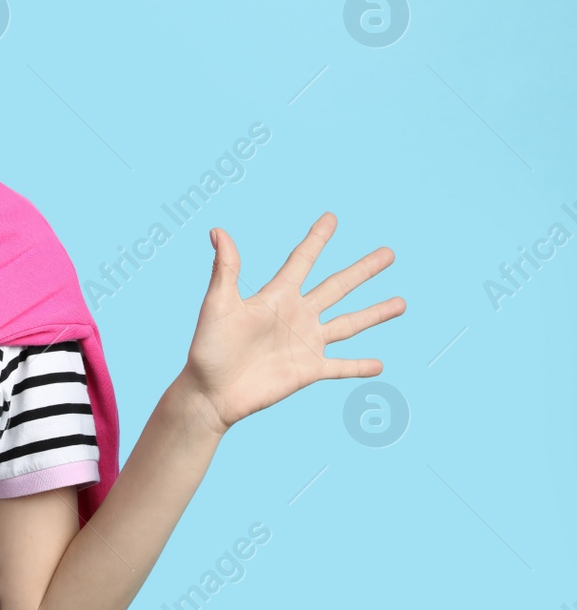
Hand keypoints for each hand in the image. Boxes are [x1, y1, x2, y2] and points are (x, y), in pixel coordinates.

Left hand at [180, 212, 404, 434]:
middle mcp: (296, 316)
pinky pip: (341, 367)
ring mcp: (305, 343)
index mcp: (276, 296)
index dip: (316, 239)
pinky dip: (360, 366)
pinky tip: (380, 365)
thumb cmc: (208, 347)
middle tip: (388, 253)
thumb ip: (225, 270)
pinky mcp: (309, 371)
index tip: (331, 217)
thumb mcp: (218, 305)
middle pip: (337, 286)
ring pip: (349, 323)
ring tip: (401, 302)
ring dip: (376, 313)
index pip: (302, 261)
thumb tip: (217, 231)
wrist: (210, 391)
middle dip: (363, 270)